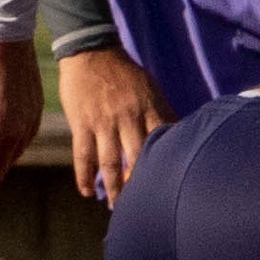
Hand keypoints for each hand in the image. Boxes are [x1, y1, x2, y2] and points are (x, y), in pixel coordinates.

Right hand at [57, 46, 172, 205]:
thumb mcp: (151, 89)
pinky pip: (82, 155)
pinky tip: (87, 192)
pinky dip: (84, 176)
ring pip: (109, 164)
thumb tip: (177, 140)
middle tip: (141, 208)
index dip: (164, 170)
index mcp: (149, 110)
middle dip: (139, 187)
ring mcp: (103, 122)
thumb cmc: (125, 73)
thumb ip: (162, 114)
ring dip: (112, 189)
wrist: (91, 51)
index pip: (161, 147)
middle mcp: (128, 118)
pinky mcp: (81, 123)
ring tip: (115, 208)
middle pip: (136, 161)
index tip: (167, 190)